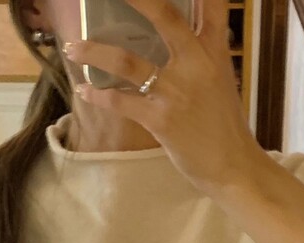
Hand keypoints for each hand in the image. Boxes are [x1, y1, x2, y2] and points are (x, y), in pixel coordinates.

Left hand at [62, 0, 262, 194]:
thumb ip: (199, 53)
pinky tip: (84, 89)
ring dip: (94, 52)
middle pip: (165, 16)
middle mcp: (196, 63)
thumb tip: (178, 34)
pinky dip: (98, 96)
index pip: (210, 4)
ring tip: (72, 47)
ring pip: (126, 61)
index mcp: (214, 50)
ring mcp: (176, 91)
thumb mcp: (219, 78)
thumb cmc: (223, 122)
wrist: (231, 165)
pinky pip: (120, 102)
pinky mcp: (160, 119)